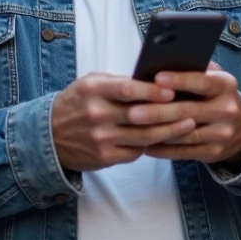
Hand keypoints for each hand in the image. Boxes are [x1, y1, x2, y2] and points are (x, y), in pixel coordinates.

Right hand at [51, 74, 195, 172]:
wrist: (48, 136)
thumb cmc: (77, 103)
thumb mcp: (91, 84)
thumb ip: (120, 82)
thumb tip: (156, 81)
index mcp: (93, 90)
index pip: (128, 89)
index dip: (153, 91)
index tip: (173, 90)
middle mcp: (96, 115)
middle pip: (141, 115)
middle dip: (170, 113)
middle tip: (192, 109)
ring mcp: (100, 139)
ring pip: (144, 137)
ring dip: (169, 132)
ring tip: (188, 125)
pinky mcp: (104, 158)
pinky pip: (135, 151)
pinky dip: (152, 145)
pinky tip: (166, 139)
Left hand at [128, 64, 240, 166]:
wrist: (240, 127)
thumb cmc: (214, 95)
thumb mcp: (212, 77)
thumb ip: (193, 69)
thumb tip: (160, 63)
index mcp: (226, 85)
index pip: (202, 82)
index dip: (179, 80)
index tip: (156, 78)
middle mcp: (227, 109)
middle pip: (188, 111)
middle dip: (158, 111)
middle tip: (133, 111)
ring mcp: (222, 133)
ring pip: (184, 134)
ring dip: (157, 132)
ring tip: (134, 129)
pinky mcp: (214, 152)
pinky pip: (184, 152)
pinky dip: (163, 150)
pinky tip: (146, 146)